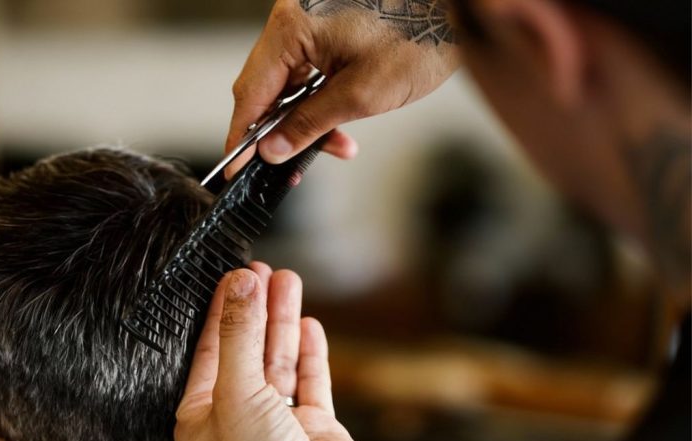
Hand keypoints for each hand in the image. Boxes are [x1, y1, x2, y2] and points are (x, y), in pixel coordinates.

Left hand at [174, 263, 376, 440]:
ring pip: (278, 362)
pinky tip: (309, 325)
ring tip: (289, 281)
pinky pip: (309, 383)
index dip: (222, 312)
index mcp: (200, 419)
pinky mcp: (313, 431)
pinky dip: (309, 354)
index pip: (209, 353)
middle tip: (263, 269)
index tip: (234, 274)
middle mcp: (236, 421)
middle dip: (254, 310)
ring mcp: (276, 426)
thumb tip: (243, 283)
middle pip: (244, 351)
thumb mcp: (238, 392)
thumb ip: (241, 335)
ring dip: (283, 323)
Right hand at [226, 0, 459, 171]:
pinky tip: (339, 126)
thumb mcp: (362, 94)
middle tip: (289, 167)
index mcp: (293, 26)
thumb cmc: (421, 34)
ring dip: (305, 120)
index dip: (242, 136)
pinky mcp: (328, 25)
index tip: (236, 167)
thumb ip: (309, 124)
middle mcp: (295, 18)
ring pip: (289, 83)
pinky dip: (319, 99)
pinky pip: (308, 70)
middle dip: (279, 132)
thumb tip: (273, 150)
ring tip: (336, 146)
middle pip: (266, 87)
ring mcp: (311, 20)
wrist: (461, 7)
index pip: (250, 91)